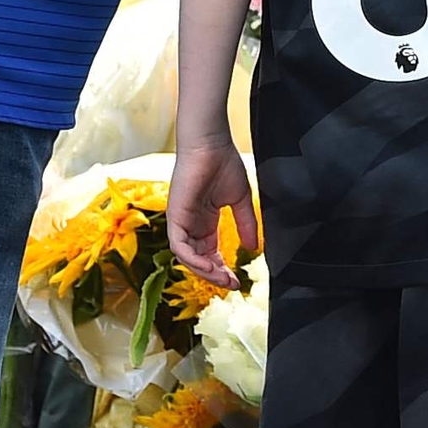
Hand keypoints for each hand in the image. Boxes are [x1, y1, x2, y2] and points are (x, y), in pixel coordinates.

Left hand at [167, 138, 258, 276]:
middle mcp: (190, 224)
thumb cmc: (222, 163)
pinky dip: (193, 259)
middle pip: (198, 260)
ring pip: (187, 257)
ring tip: (223, 278)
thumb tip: (252, 247)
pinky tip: (209, 265)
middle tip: (231, 284)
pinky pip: (179, 246)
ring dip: (205, 271)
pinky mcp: (175, 216)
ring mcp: (180, 221)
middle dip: (215, 275)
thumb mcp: (240, 200)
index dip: (223, 269)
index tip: (237, 281)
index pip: (210, 254)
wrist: (211, 143)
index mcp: (204, 221)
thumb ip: (246, 224)